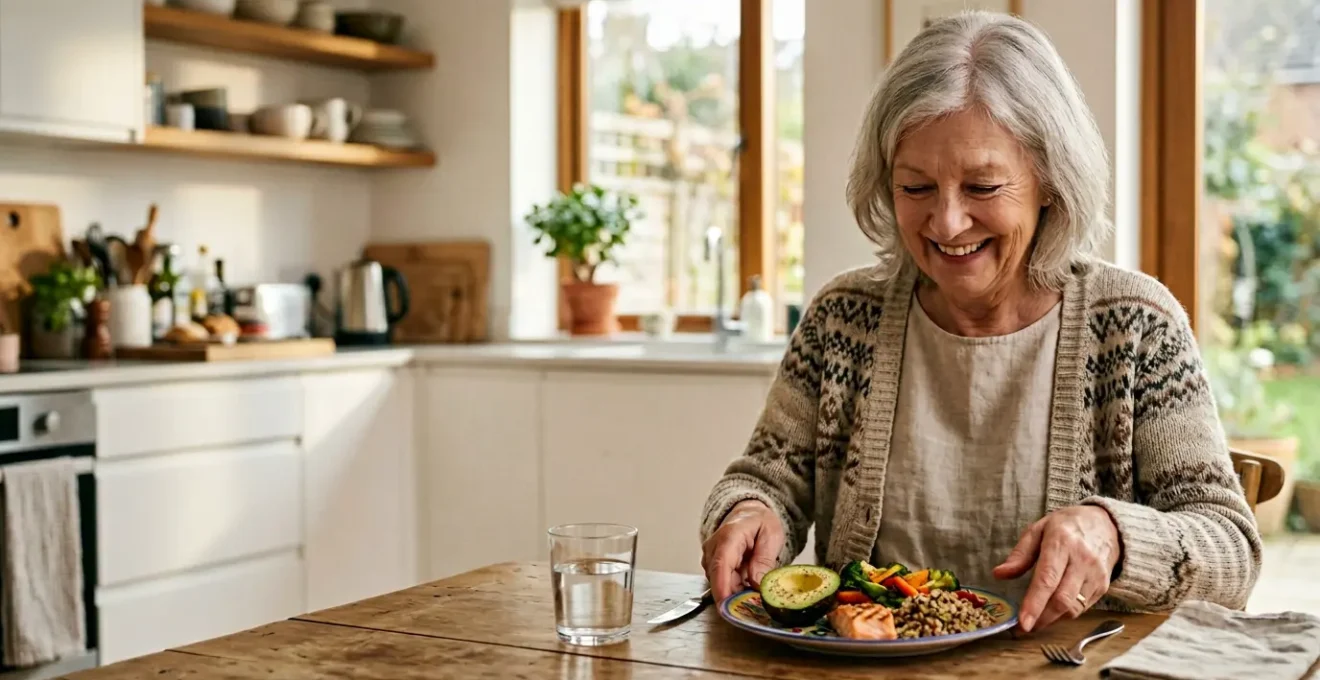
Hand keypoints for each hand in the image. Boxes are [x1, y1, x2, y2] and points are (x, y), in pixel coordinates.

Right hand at [701, 500, 784, 600]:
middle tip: (757, 606)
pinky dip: (736, 590)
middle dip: (735, 598)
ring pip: (720, 585)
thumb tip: (757, 584)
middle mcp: (714, 548)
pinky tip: (749, 587)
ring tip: (757, 592)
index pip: (720, 566)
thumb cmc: (760, 522)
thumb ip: (764, 560)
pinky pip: (723, 584)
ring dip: (737, 593)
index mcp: (729, 537)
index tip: (727, 608)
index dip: (722, 589)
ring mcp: (711, 558)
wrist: (749, 514)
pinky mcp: (712, 566)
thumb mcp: (771, 535)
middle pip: (718, 580)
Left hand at [993, 505, 1120, 632]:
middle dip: (1041, 618)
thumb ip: (1019, 554)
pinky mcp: (1104, 586)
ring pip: (1073, 608)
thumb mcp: (1038, 530)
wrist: (1105, 524)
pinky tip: (1052, 612)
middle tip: (1022, 628)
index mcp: (1061, 542)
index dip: (1034, 603)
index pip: (1047, 579)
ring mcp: (1096, 575)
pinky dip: (1065, 614)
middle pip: (1062, 599)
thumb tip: (999, 574)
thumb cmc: (1066, 526)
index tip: (1022, 622)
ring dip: (1052, 619)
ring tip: (1035, 621)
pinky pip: (1083, 608)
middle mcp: (1082, 560)